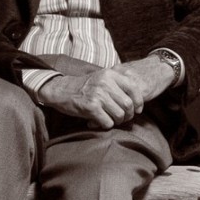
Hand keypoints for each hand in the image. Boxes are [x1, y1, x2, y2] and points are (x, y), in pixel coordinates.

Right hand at [37, 55, 175, 128]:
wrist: (61, 90)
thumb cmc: (84, 87)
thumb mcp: (101, 78)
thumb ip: (118, 84)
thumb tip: (138, 103)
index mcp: (110, 74)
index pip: (134, 89)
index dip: (138, 103)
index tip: (136, 110)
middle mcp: (105, 82)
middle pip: (128, 106)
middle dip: (127, 116)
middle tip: (119, 118)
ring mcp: (98, 94)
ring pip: (119, 116)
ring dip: (115, 121)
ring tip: (107, 119)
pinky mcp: (91, 107)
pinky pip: (108, 123)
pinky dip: (104, 125)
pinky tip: (96, 121)